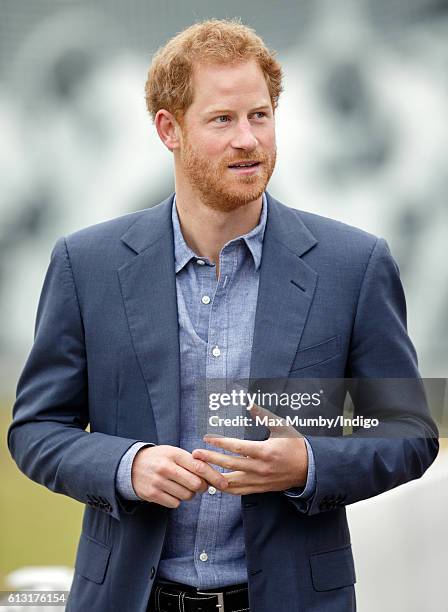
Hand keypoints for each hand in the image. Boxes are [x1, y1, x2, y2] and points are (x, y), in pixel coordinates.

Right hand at [132, 444, 228, 507]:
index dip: (214, 476)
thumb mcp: (174, 453)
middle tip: (199, 486)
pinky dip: (176, 500)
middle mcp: (166, 467)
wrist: (131, 465)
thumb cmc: (160, 458)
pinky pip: (175, 503)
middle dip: (202, 487)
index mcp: (174, 454)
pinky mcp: (152, 494)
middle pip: (195, 484)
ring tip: (180, 486)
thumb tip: (213, 477)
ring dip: (189, 494)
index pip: (199, 466)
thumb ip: (192, 462)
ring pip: (186, 495)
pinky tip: (170, 491)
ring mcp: (158, 481)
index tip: (224, 484)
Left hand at [191, 404, 307, 494]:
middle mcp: (260, 468)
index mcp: (265, 451)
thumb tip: (249, 402)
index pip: (237, 447)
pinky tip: (214, 482)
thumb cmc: (295, 445)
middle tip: (195, 454)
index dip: (220, 442)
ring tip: (199, 470)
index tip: (206, 437)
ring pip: (231, 482)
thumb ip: (263, 415)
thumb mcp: (281, 426)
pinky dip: (224, 487)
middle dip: (210, 459)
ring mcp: (259, 481)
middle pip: (229, 464)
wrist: (309, 468)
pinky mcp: (260, 489)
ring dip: (213, 476)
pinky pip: (238, 491)